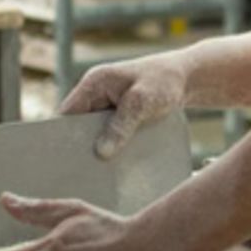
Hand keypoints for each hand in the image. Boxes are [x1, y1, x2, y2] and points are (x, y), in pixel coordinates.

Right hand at [59, 55, 184, 158]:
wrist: (188, 78)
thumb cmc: (164, 82)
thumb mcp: (142, 103)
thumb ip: (121, 126)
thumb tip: (101, 153)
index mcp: (94, 83)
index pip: (66, 113)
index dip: (62, 136)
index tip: (65, 159)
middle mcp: (96, 93)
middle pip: (77, 125)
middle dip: (81, 145)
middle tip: (84, 170)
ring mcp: (107, 104)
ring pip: (93, 131)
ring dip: (98, 147)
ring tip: (98, 172)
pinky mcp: (119, 114)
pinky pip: (109, 132)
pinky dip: (111, 144)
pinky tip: (114, 163)